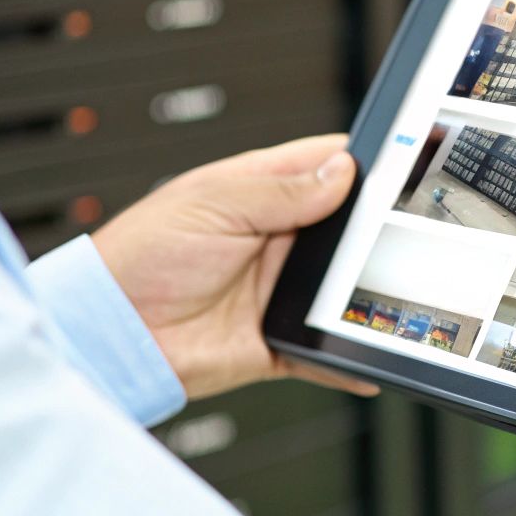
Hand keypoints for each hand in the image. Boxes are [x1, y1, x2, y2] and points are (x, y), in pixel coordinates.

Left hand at [92, 134, 379, 400]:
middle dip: (377, 227)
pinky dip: (352, 355)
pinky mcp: (280, 340)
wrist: (110, 335)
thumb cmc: (138, 260)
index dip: (364, 162)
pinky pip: (329, 349)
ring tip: (391, 282)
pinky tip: (374, 346)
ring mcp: (280, 290)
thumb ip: (281, 190)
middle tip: (405, 228)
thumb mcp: (213, 205)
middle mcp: (275, 240)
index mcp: (258, 194)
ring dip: (366, 288)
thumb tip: (342, 170)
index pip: (325, 166)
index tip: (403, 160)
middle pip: (349, 226)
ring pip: (346, 286)